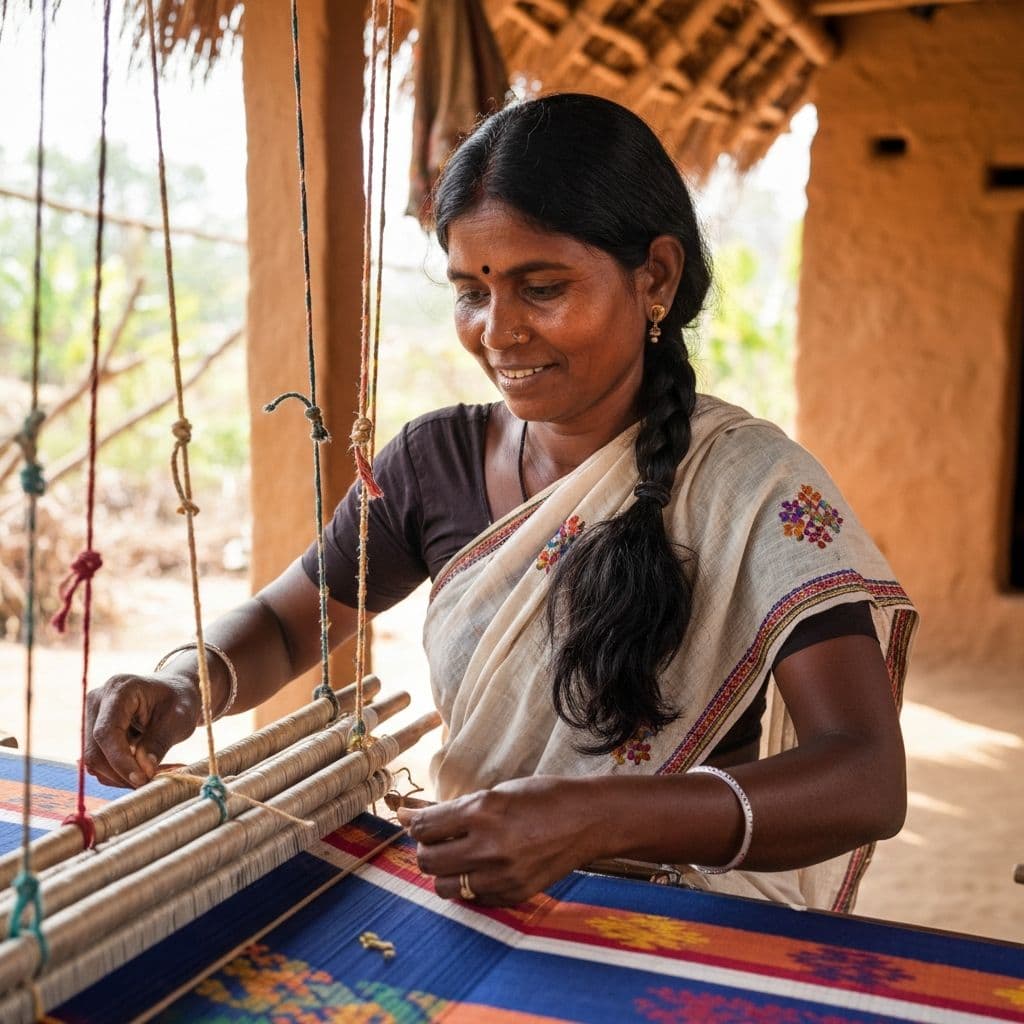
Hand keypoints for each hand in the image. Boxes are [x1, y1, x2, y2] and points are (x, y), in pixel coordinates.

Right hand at [84, 673, 200, 787]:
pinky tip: (142, 770)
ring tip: (151, 775)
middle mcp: (98, 701)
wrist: (175, 692)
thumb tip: (143, 771)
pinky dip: (119, 773)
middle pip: (95, 750)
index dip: (120, 760)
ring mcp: (92, 716)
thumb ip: (159, 742)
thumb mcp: (180, 718)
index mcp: (119, 689)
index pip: (107, 732)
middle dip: (121, 773)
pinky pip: (99, 762)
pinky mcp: (93, 732)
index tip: (141, 779)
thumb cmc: (180, 700)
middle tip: (150, 782)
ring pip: (94, 761)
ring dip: (120, 776)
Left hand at [396, 776, 594, 905]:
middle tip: (438, 840)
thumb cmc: (540, 797)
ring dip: (444, 871)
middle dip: (426, 850)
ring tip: (459, 856)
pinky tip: (484, 867)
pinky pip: (472, 897)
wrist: (587, 820)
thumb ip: (449, 809)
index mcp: (482, 811)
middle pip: (427, 860)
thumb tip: (406, 814)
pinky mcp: (512, 894)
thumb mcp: (493, 793)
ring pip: (443, 886)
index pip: (424, 828)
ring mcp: (501, 875)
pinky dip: (469, 884)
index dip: (416, 825)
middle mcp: (488, 846)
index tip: (418, 822)